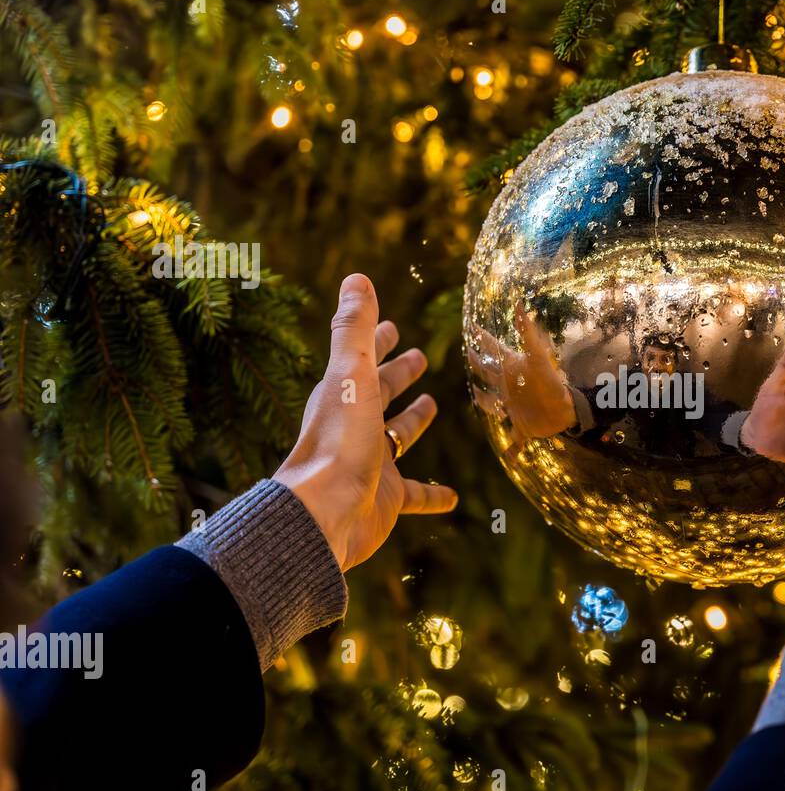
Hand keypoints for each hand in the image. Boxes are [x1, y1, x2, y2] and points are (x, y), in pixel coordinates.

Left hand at [273, 274, 457, 570]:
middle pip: (380, 394)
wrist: (326, 512)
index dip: (378, 340)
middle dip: (398, 375)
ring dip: (412, 423)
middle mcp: (356, 428)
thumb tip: (357, 278)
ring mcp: (371, 465)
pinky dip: (433, 495)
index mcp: (344, 396)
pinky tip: (453, 499)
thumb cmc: (338, 442)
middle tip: (420, 359)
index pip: (364, 360)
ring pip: (397, 439)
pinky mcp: (387, 500)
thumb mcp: (351, 375)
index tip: (392, 325)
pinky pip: (415, 494)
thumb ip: (355, 329)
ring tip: (431, 407)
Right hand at [467, 303, 576, 440]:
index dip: (481, 338)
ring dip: (487, 403)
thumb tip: (520, 305)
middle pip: (489, 374)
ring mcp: (515, 408)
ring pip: (494, 404)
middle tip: (468, 354)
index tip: (471, 325)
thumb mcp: (538, 358)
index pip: (492, 350)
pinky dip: (513, 451)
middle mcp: (511, 387)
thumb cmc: (552, 383)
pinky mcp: (523, 428)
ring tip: (479, 399)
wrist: (568, 411)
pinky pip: (515, 441)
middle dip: (478, 364)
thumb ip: (527, 334)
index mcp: (512, 370)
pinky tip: (510, 460)